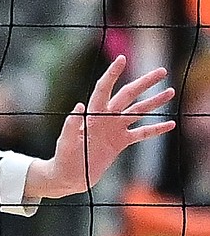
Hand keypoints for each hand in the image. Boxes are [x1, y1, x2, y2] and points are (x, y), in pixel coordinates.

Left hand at [24, 56, 174, 201]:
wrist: (70, 177)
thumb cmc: (64, 158)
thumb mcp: (65, 142)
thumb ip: (71, 125)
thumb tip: (79, 105)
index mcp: (92, 114)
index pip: (103, 89)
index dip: (112, 74)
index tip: (122, 58)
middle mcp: (105, 118)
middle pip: (127, 95)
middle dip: (144, 83)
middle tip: (161, 71)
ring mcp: (114, 129)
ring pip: (138, 111)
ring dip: (154, 102)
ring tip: (170, 92)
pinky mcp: (120, 143)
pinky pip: (141, 134)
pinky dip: (155, 129)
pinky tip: (170, 123)